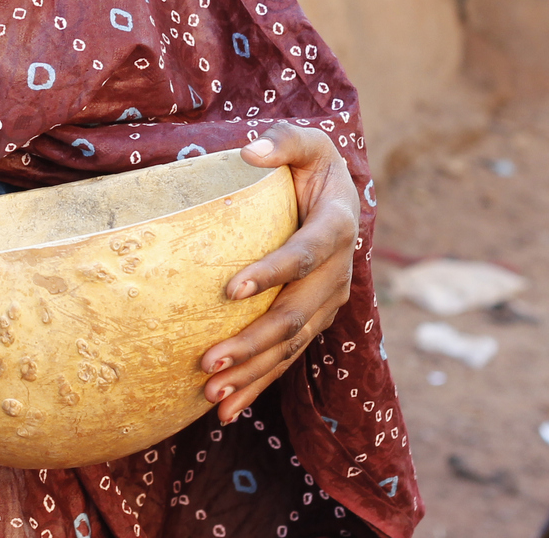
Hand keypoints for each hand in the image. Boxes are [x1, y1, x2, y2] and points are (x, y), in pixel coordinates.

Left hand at [199, 122, 360, 422]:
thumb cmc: (312, 164)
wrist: (340, 194)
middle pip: (296, 315)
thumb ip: (283, 141)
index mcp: (337, 227)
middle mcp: (338, 273)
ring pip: (292, 346)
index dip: (272, 273)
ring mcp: (328, 302)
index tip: (230, 289)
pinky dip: (259, 384)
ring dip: (253, 373)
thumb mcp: (306, 141)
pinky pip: (287, 357)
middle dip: (252, 342)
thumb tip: (248, 151)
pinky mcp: (314, 320)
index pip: (305, 254)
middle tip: (208, 359)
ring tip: (212, 393)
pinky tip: (226, 407)